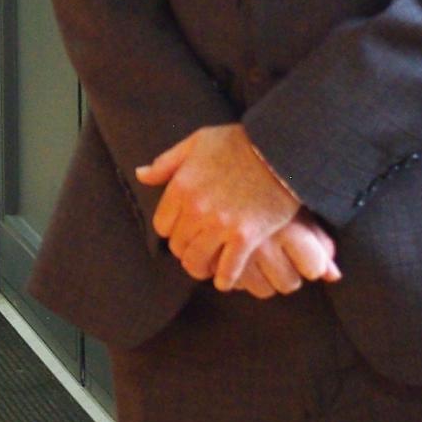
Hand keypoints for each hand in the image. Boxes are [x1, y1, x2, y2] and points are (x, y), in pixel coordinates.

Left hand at [137, 125, 338, 292]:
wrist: (281, 150)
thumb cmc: (239, 143)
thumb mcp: (197, 142)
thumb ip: (166, 162)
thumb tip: (141, 174)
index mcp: (181, 187)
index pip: (162, 226)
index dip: (173, 229)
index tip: (183, 229)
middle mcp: (196, 209)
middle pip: (178, 246)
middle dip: (186, 248)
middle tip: (197, 248)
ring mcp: (220, 225)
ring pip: (197, 262)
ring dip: (202, 267)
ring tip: (208, 266)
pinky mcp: (245, 237)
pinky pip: (227, 270)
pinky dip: (225, 278)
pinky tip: (225, 279)